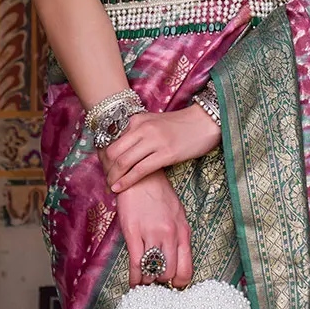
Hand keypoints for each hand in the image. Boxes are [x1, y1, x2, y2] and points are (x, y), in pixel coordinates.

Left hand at [100, 106, 220, 194]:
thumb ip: (138, 133)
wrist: (205, 122)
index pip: (111, 140)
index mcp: (137, 120)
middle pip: (113, 152)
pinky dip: (127, 181)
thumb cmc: (181, 126)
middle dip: (106, 169)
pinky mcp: (166, 153)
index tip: (103, 169)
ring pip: (124, 162)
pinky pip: (140, 170)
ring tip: (111, 187)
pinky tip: (120, 188)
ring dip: (114, 177)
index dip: (103, 158)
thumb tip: (124, 149)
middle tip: (106, 180)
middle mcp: (142, 128)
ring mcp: (154, 140)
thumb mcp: (154, 123)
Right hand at [116, 170, 192, 287]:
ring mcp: (151, 234)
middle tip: (155, 281)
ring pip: (152, 271)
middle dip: (161, 281)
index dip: (179, 282)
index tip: (172, 285)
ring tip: (144, 280)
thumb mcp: (178, 215)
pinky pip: (135, 264)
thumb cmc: (159, 195)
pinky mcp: (133, 232)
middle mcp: (170, 235)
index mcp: (183, 231)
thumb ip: (179, 237)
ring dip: (147, 280)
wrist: (141, 176)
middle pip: (168, 273)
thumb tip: (176, 260)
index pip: (186, 269)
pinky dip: (134, 278)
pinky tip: (133, 283)